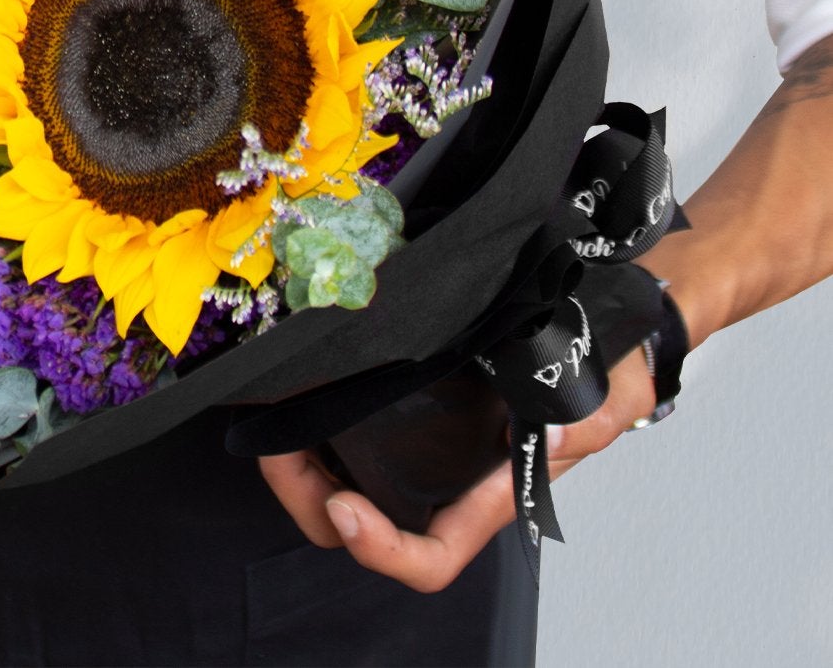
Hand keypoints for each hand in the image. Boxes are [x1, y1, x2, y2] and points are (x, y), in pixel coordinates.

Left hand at [257, 343, 658, 591]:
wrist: (603, 319)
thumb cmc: (606, 369)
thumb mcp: (606, 396)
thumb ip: (583, 420)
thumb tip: (547, 430)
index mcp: (487, 491)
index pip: (431, 555)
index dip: (384, 550)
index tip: (345, 508)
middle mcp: (443, 474)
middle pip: (360, 521)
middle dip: (307, 494)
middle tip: (274, 445)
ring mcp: (415, 436)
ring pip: (337, 473)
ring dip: (296, 455)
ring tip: (267, 413)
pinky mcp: (399, 392)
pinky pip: (342, 417)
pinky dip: (311, 408)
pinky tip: (294, 374)